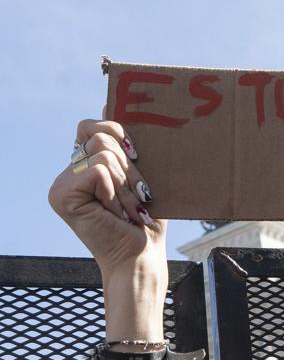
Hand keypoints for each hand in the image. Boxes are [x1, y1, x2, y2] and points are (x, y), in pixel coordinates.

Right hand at [48, 119, 167, 289]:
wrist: (142, 254)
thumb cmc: (147, 219)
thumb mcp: (141, 175)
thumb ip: (124, 146)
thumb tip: (108, 106)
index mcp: (86, 164)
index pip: (93, 126)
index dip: (117, 133)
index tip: (137, 156)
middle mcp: (69, 171)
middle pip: (101, 136)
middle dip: (129, 166)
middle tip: (137, 196)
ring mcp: (62, 183)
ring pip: (103, 153)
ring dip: (127, 183)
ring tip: (129, 208)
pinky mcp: (60, 195)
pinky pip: (98, 171)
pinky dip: (116, 191)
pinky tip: (117, 213)